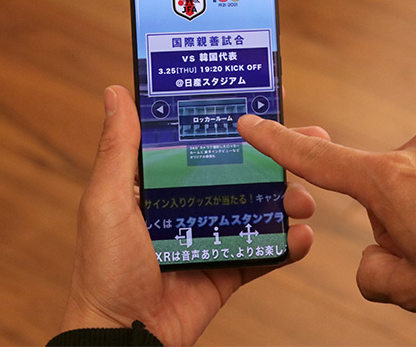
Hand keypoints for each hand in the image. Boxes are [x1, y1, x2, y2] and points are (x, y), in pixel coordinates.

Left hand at [59, 86, 316, 345]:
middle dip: (277, 158)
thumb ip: (119, 149)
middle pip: (241, 172)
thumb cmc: (104, 269)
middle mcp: (188, 205)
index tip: (266, 107)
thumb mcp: (107, 201)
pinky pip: (264, 252)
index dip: (236, 125)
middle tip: (312, 141)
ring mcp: (211, 237)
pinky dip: (287, 245)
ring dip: (287, 200)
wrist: (125, 336)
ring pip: (259, 209)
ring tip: (304, 200)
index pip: (204, 143)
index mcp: (160, 184)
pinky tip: (302, 236)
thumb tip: (115, 93)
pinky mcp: (227, 270)